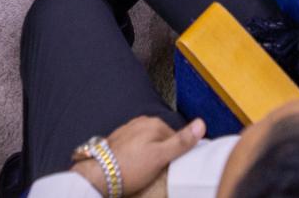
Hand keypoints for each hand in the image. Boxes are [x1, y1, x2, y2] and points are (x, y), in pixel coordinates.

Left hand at [72, 116, 207, 196]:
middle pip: (162, 139)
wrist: (98, 176)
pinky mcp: (118, 140)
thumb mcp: (161, 157)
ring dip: (149, 155)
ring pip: (148, 143)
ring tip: (144, 171)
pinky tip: (133, 167)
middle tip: (158, 170)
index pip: (176, 136)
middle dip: (162, 153)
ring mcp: (128, 130)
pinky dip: (137, 157)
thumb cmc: (129, 168)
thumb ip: (181, 141)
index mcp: (154, 123)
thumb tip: (201, 124)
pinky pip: (135, 148)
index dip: (176, 153)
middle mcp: (140, 122)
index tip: (172, 165)